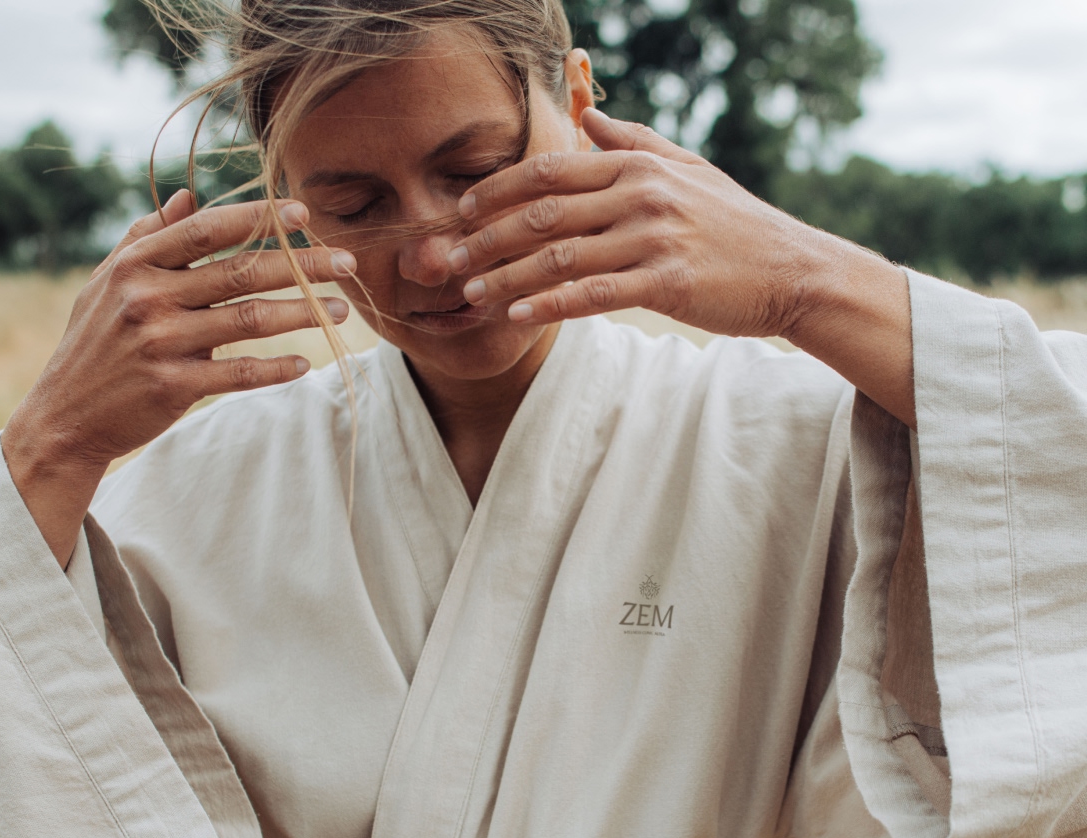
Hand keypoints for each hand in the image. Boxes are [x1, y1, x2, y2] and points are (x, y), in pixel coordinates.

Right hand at [2, 191, 356, 563]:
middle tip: (347, 262)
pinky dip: (276, 369)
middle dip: (301, 264)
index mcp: (135, 264)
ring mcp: (162, 342)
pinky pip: (240, 374)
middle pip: (241, 272)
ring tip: (340, 310)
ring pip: (250, 320)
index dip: (257, 218)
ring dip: (303, 313)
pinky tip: (305, 364)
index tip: (302, 211)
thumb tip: (187, 195)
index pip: (206, 231)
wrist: (67, 414)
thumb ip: (148, 236)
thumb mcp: (108, 280)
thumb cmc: (96, 341)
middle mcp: (148, 297)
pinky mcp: (175, 385)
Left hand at [446, 108, 809, 338]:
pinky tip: (520, 315)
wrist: (792, 270)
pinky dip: (554, 304)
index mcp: (637, 166)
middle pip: (543, 212)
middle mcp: (640, 195)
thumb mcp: (688, 170)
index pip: (550, 170)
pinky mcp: (668, 283)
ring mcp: (654, 238)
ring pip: (561, 256)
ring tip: (470, 294)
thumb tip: (589, 119)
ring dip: (508, 276)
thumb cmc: (736, 225)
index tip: (461, 211)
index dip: (498, 190)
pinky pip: (596, 294)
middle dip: (487, 237)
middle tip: (448, 260)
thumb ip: (634, 143)